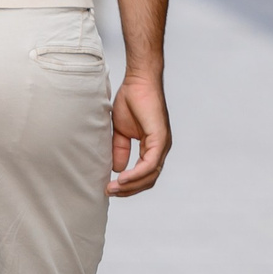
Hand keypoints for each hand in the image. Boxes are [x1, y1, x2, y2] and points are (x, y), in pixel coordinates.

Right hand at [108, 73, 169, 196]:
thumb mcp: (120, 131)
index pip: (144, 175)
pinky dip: (136, 174)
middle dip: (129, 190)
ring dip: (131, 185)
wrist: (138, 81)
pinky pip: (150, 163)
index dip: (128, 185)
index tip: (110, 188)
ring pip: (150, 175)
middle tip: (109, 192)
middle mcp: (161, 149)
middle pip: (148, 180)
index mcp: (153, 147)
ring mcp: (163, 145)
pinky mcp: (161, 139)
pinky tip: (122, 178)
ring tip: (113, 188)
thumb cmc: (131, 100)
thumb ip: (119, 149)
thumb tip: (117, 169)